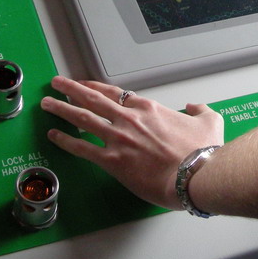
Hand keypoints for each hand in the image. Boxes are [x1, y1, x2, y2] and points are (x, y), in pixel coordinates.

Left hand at [40, 76, 223, 210]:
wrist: (197, 174)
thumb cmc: (203, 152)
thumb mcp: (210, 122)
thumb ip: (201, 110)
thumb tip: (195, 106)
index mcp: (149, 109)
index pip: (115, 93)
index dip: (96, 87)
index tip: (83, 84)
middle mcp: (130, 119)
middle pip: (93, 99)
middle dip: (71, 90)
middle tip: (55, 83)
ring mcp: (119, 139)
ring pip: (83, 119)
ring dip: (62, 110)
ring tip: (47, 104)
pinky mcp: (113, 161)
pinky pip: (82, 149)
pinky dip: (66, 141)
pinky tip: (53, 136)